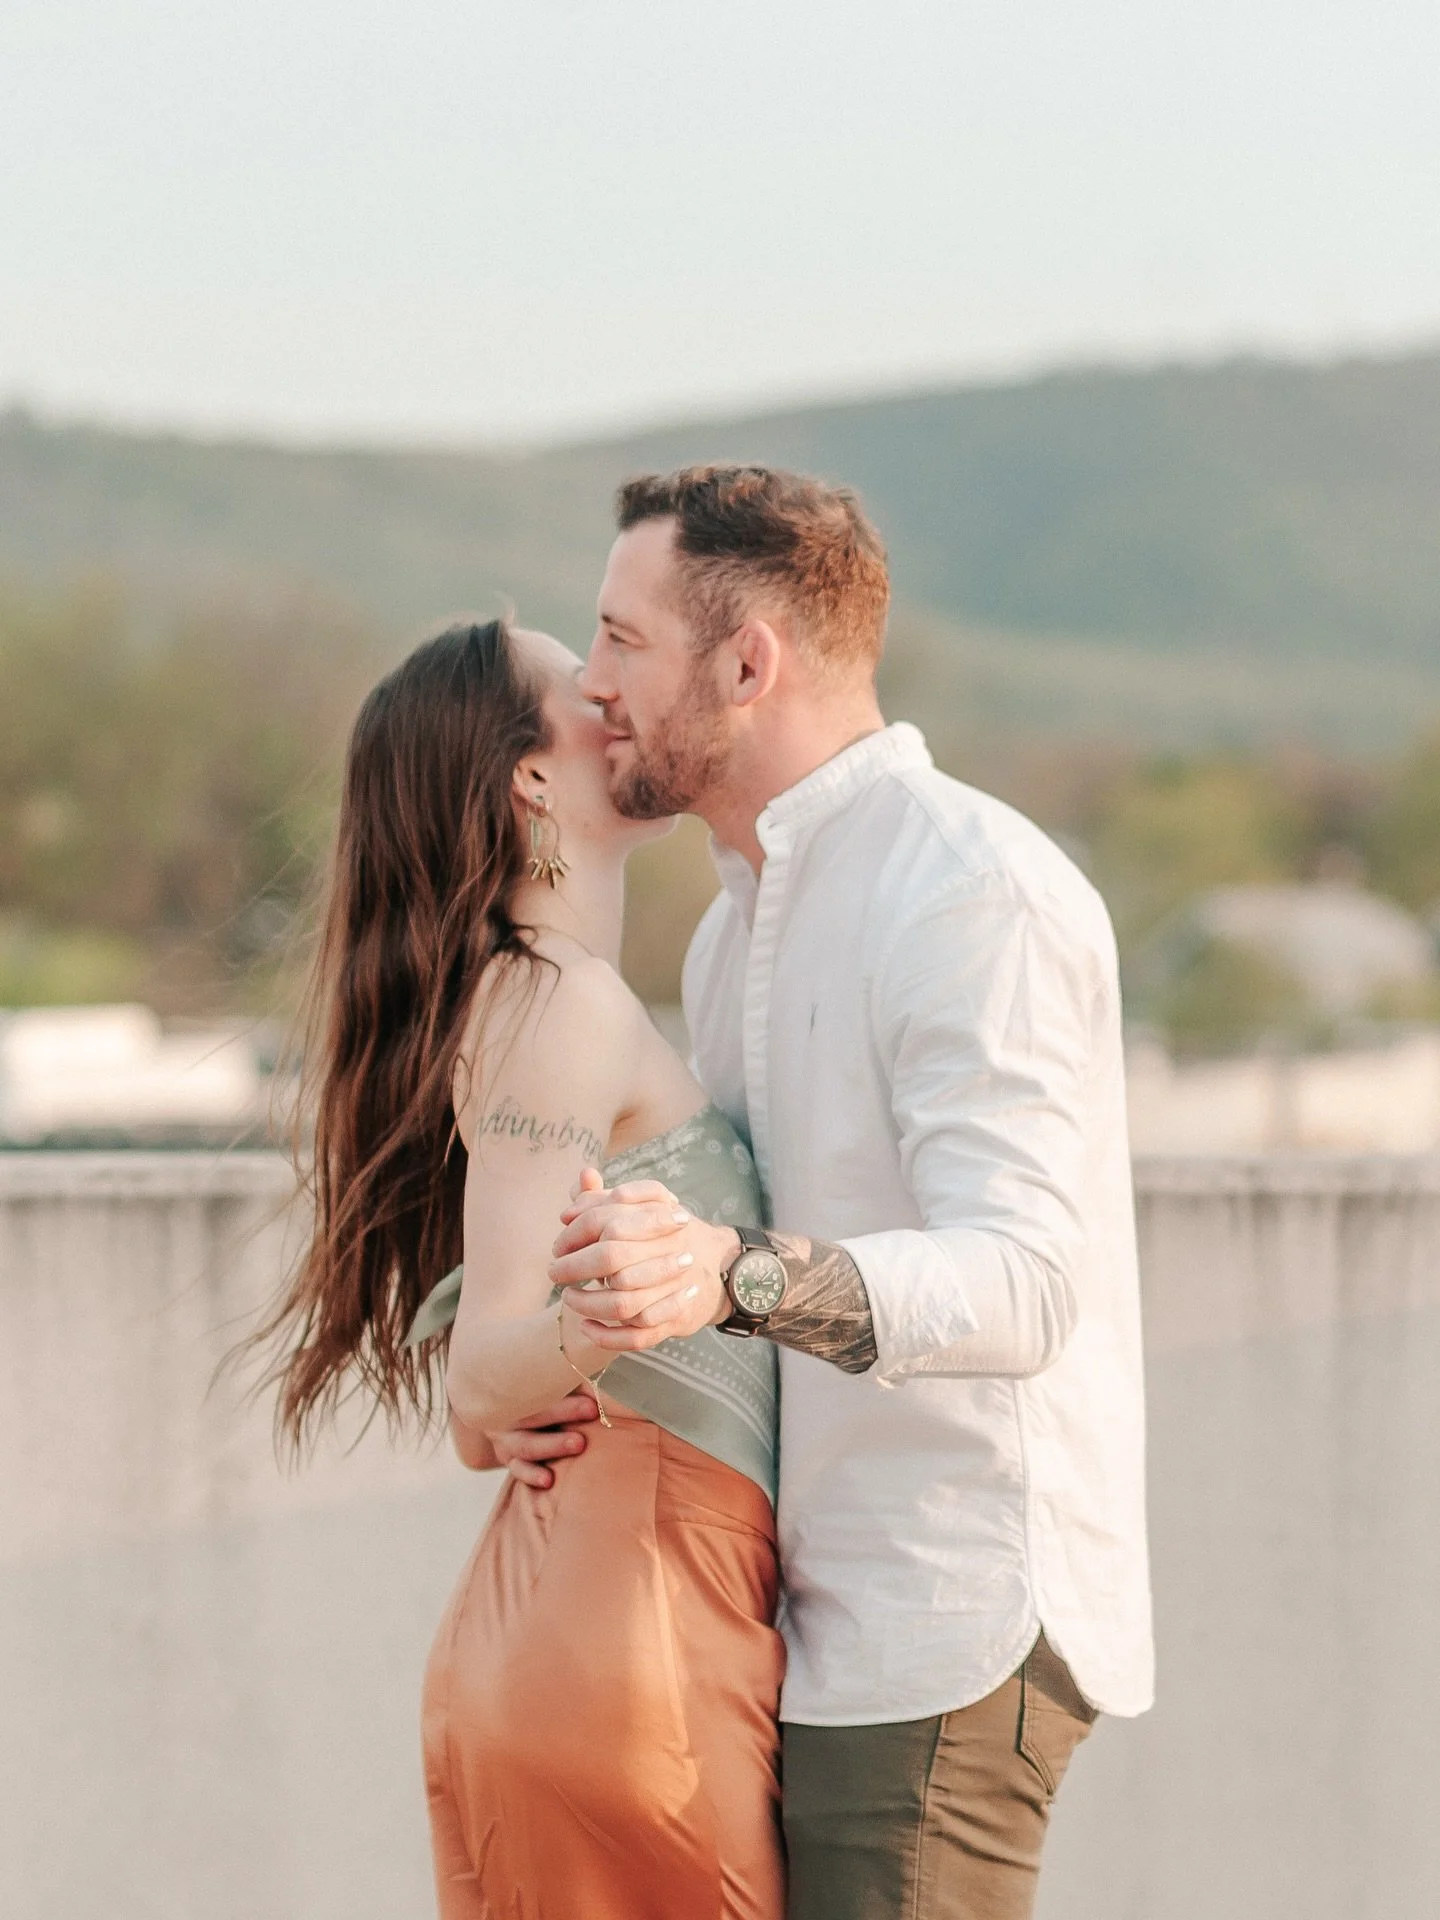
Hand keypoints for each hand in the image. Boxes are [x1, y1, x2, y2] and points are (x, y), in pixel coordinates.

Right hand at [490, 1390, 600, 1489]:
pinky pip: (519, 1469)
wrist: (512, 1421)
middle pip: (536, 1411)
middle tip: (591, 1410)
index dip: (565, 1388)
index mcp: (522, 1391)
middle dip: (565, 1411)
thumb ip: (573, 1387)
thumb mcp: (553, 1391)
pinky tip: (548, 1481)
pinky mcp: (510, 1460)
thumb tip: (604, 1384)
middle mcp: (512, 1414)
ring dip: (553, 1445)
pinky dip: (532, 1475)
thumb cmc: (545, 1402)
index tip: (591, 1393)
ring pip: (528, 1443)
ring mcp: (508, 1439)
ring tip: (579, 1444)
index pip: (542, 1386)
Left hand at [550, 1177, 735, 1352]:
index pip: (605, 1220)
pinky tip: (586, 1326)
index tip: (558, 1246)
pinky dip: (607, 1335)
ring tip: (568, 1298)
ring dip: (588, 1303)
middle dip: (575, 1266)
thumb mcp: (641, 1207)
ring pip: (622, 1303)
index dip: (574, 1234)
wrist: (718, 1262)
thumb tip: (572, 1199)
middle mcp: (669, 1249)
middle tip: (555, 1272)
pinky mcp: (676, 1320)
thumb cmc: (667, 1232)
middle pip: (612, 1257)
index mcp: (658, 1216)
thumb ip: (604, 1200)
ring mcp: (674, 1289)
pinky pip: (638, 1336)